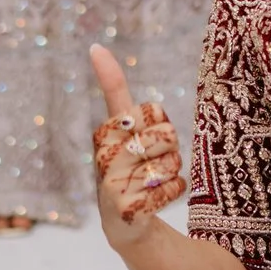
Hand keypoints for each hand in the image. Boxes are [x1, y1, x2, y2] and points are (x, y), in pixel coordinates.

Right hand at [89, 44, 185, 252]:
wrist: (124, 222)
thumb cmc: (126, 164)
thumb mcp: (120, 127)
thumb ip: (114, 90)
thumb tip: (95, 47)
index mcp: (105, 132)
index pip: (147, 110)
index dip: (157, 122)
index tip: (140, 132)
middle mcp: (105, 157)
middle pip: (168, 134)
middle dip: (170, 147)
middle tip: (151, 161)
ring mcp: (114, 184)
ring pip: (173, 162)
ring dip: (172, 171)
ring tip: (152, 182)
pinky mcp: (127, 208)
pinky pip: (175, 187)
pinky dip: (174, 192)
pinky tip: (156, 199)